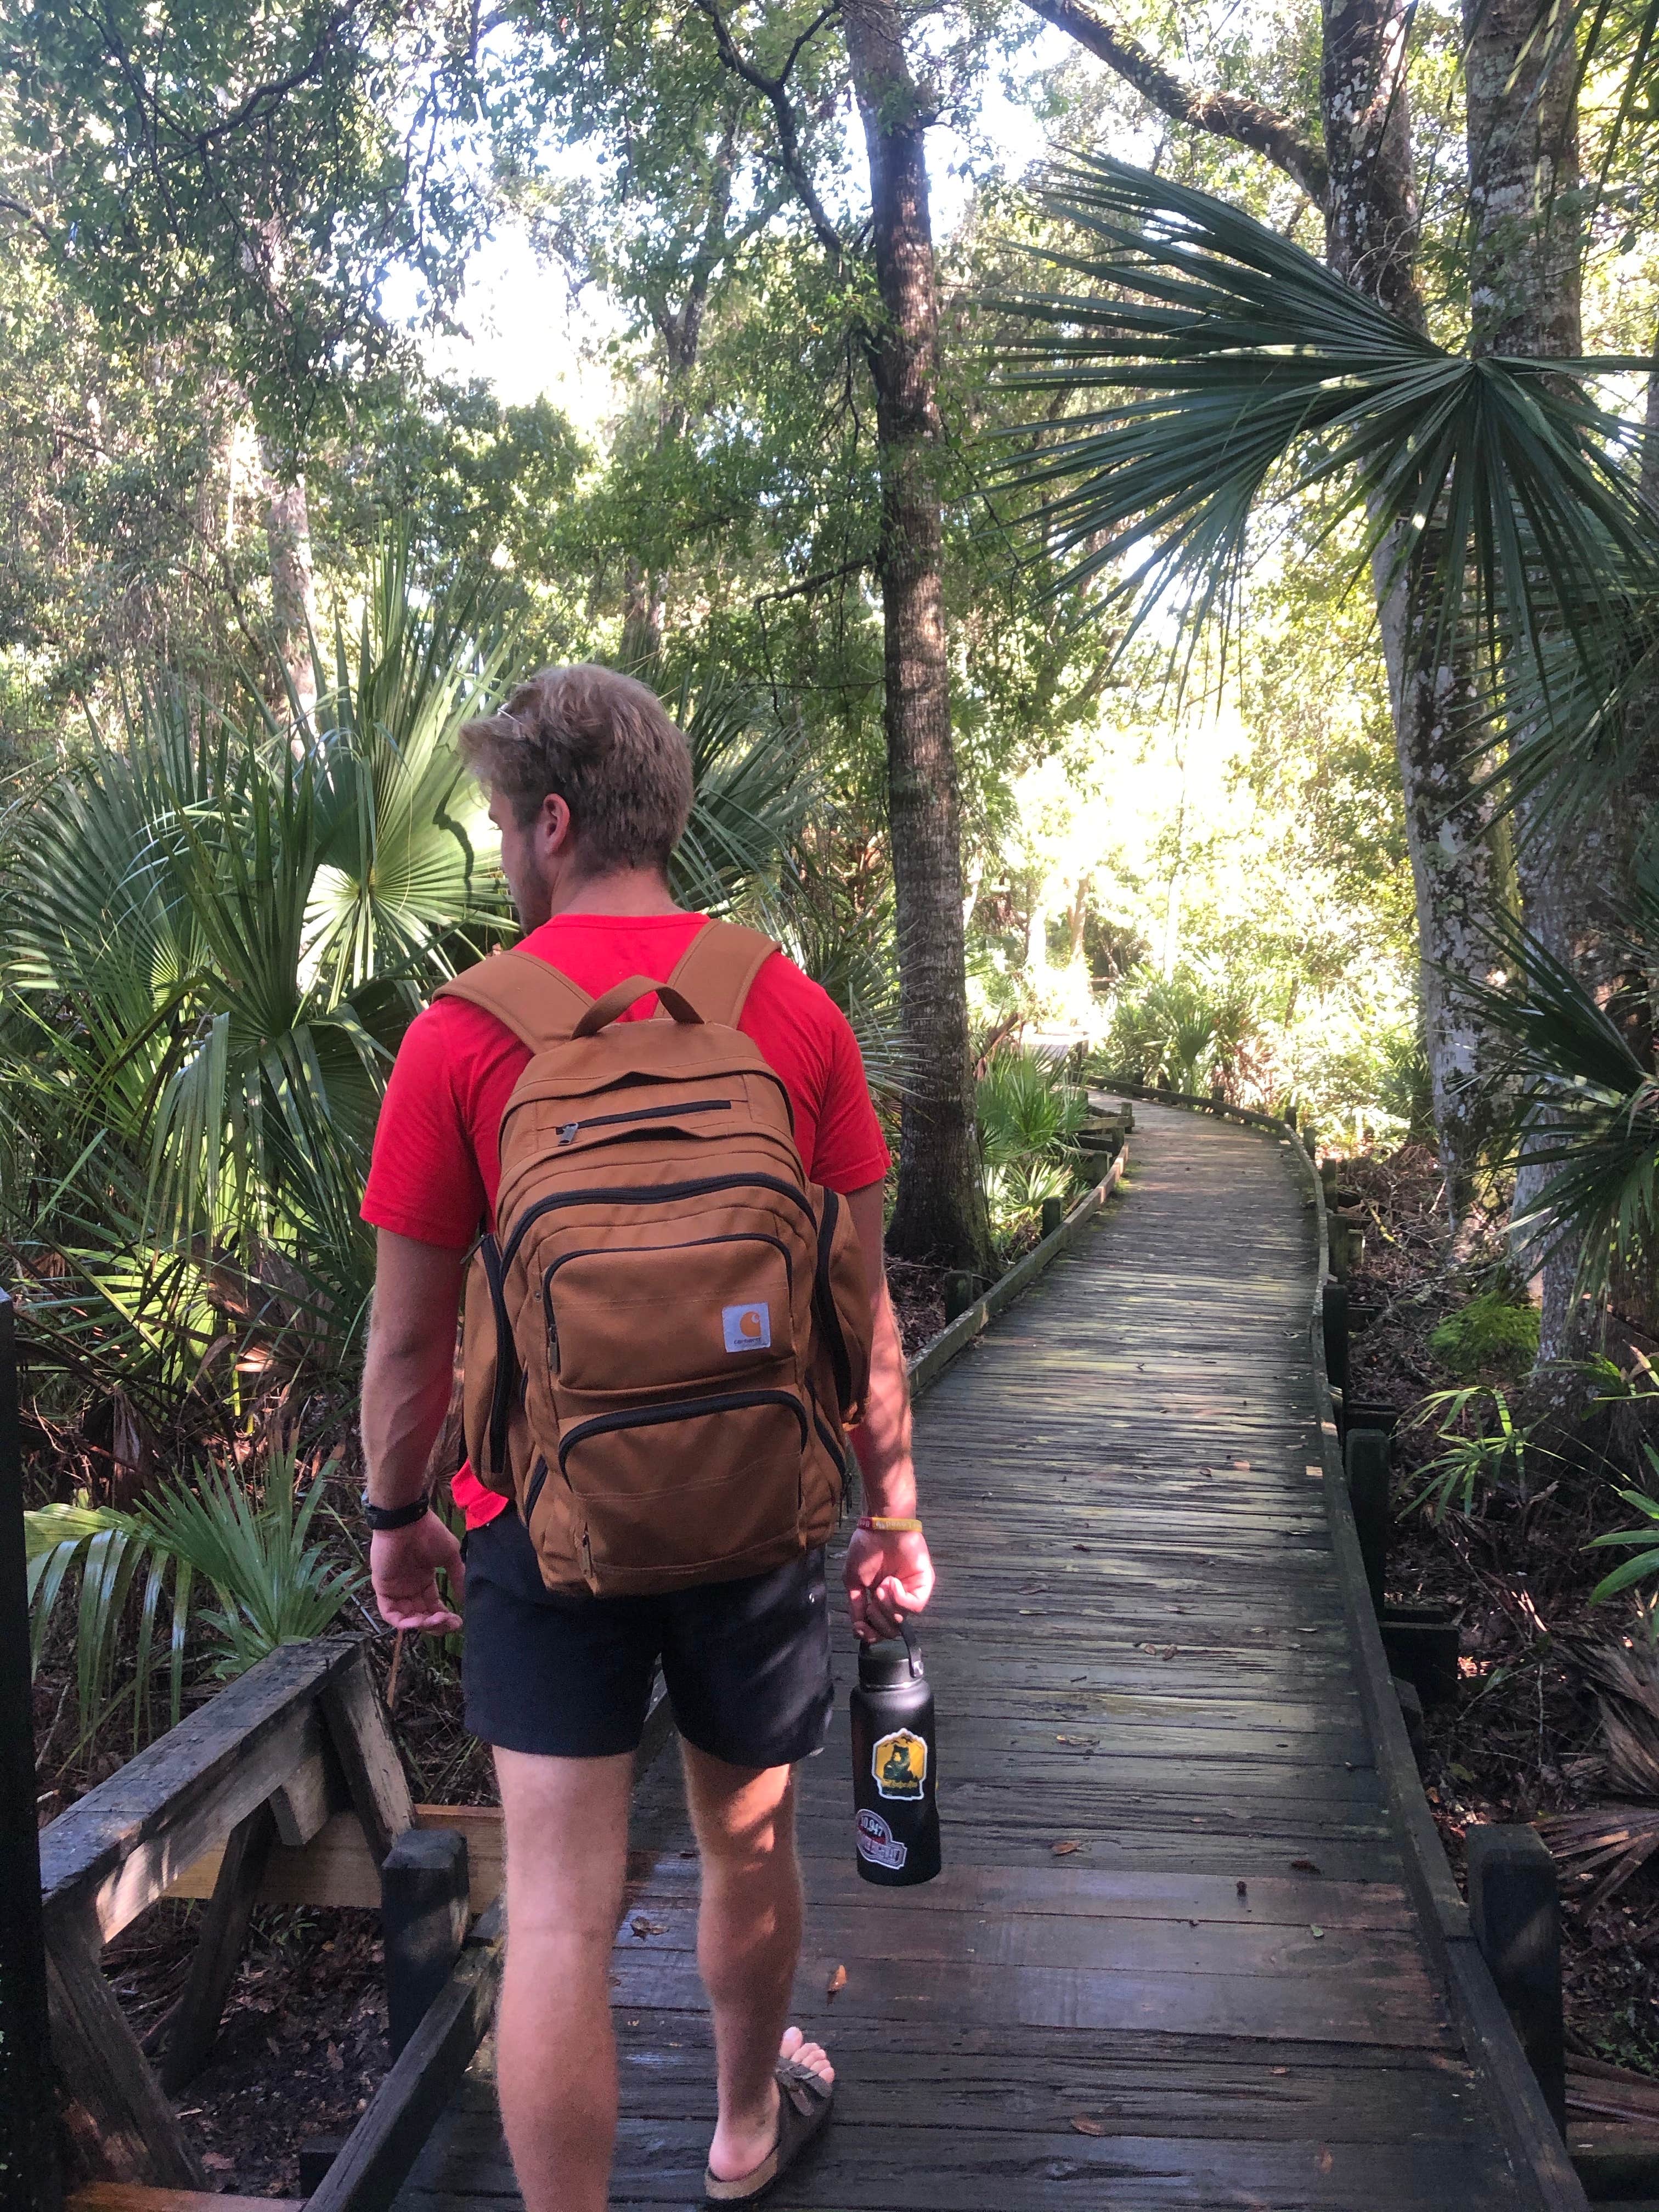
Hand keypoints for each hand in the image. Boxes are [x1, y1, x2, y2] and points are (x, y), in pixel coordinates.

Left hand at [371, 1512, 464, 1634]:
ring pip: (407, 1618)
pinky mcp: (383, 1589)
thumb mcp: (449, 1555)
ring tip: (433, 1620)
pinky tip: (416, 1622)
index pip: (434, 1607)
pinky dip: (402, 1622)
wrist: (407, 1520)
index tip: (458, 1623)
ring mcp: (396, 1589)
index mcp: (424, 1581)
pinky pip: (389, 1613)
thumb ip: (456, 1576)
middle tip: (447, 1622)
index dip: (445, 1618)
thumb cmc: (429, 1533)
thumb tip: (464, 1598)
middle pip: (422, 1616)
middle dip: (435, 1624)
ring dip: (421, 1624)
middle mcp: (410, 1588)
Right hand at [844, 1525, 933, 1642]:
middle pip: (890, 1629)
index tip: (861, 1628)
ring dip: (886, 1605)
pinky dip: (900, 1599)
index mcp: (881, 1599)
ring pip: (901, 1619)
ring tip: (881, 1586)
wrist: (880, 1527)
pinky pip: (915, 1607)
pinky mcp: (924, 1585)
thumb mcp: (853, 1581)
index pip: (878, 1628)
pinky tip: (891, 1583)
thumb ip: (856, 1607)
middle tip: (871, 1602)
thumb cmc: (866, 1548)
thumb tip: (858, 1630)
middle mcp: (897, 1599)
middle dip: (877, 1620)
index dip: (870, 1633)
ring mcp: (911, 1592)